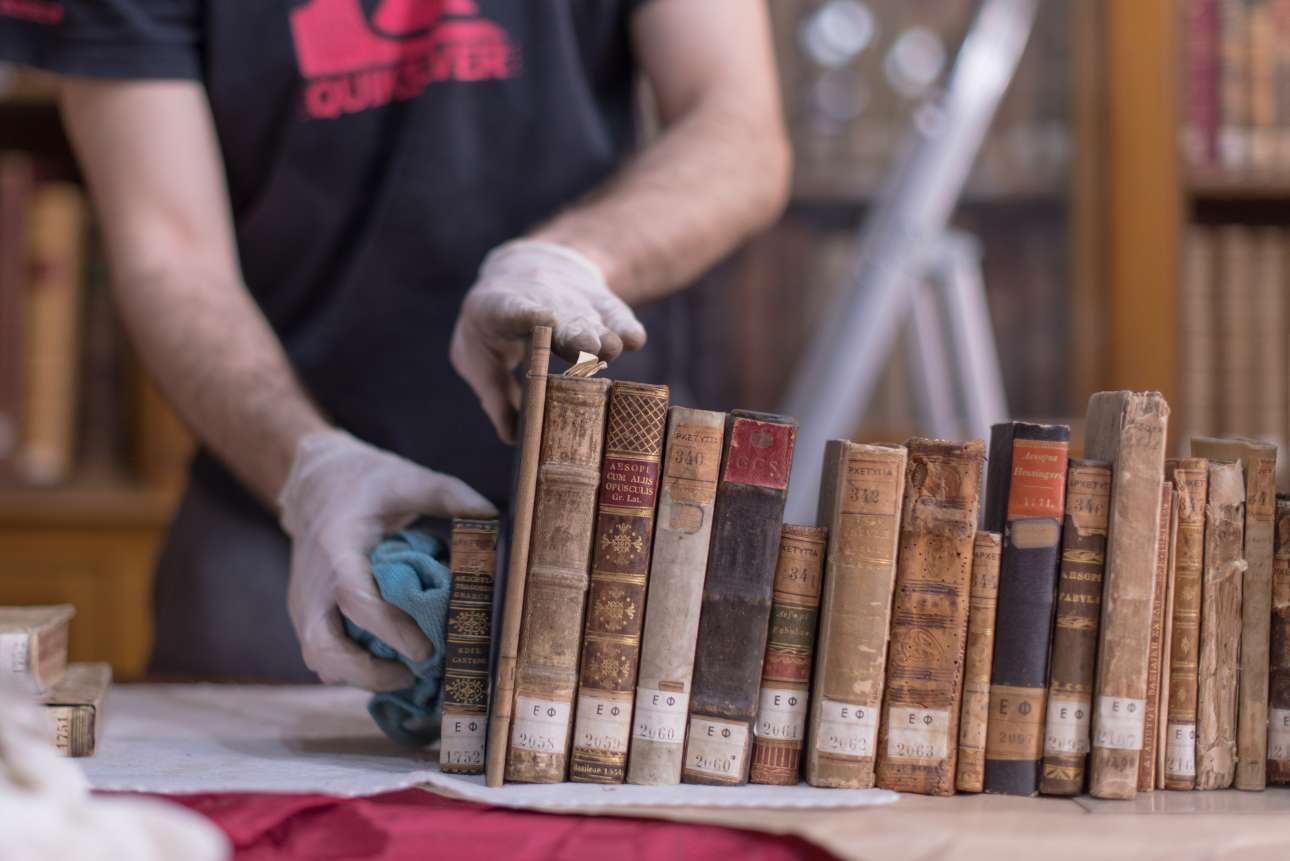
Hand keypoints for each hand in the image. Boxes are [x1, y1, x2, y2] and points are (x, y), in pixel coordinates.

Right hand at [278, 430, 495, 689]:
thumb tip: (498, 523)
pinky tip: (390, 665)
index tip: (425, 649)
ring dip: (360, 677)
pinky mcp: (307, 615)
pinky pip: (324, 654)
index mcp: (337, 548)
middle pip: (322, 646)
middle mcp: (313, 583)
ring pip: (318, 659)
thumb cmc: (369, 482)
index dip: (389, 629)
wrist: (315, 484)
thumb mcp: (412, 480)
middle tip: (414, 674)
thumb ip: (454, 498)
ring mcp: (305, 603)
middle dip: (367, 673)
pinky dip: (354, 669)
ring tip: (407, 674)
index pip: (354, 598)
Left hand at [450, 239, 646, 441]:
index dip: (529, 314)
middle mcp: (541, 300)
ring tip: (611, 349)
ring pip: (588, 319)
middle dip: (574, 333)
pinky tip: (635, 339)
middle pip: (560, 319)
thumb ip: (492, 393)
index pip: (512, 309)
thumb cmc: (492, 327)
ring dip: (599, 335)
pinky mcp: (599, 304)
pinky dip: (625, 327)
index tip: (547, 319)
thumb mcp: (477, 356)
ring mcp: (573, 302)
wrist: (522, 270)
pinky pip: (614, 315)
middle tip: (588, 347)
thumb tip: (514, 437)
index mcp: (499, 308)